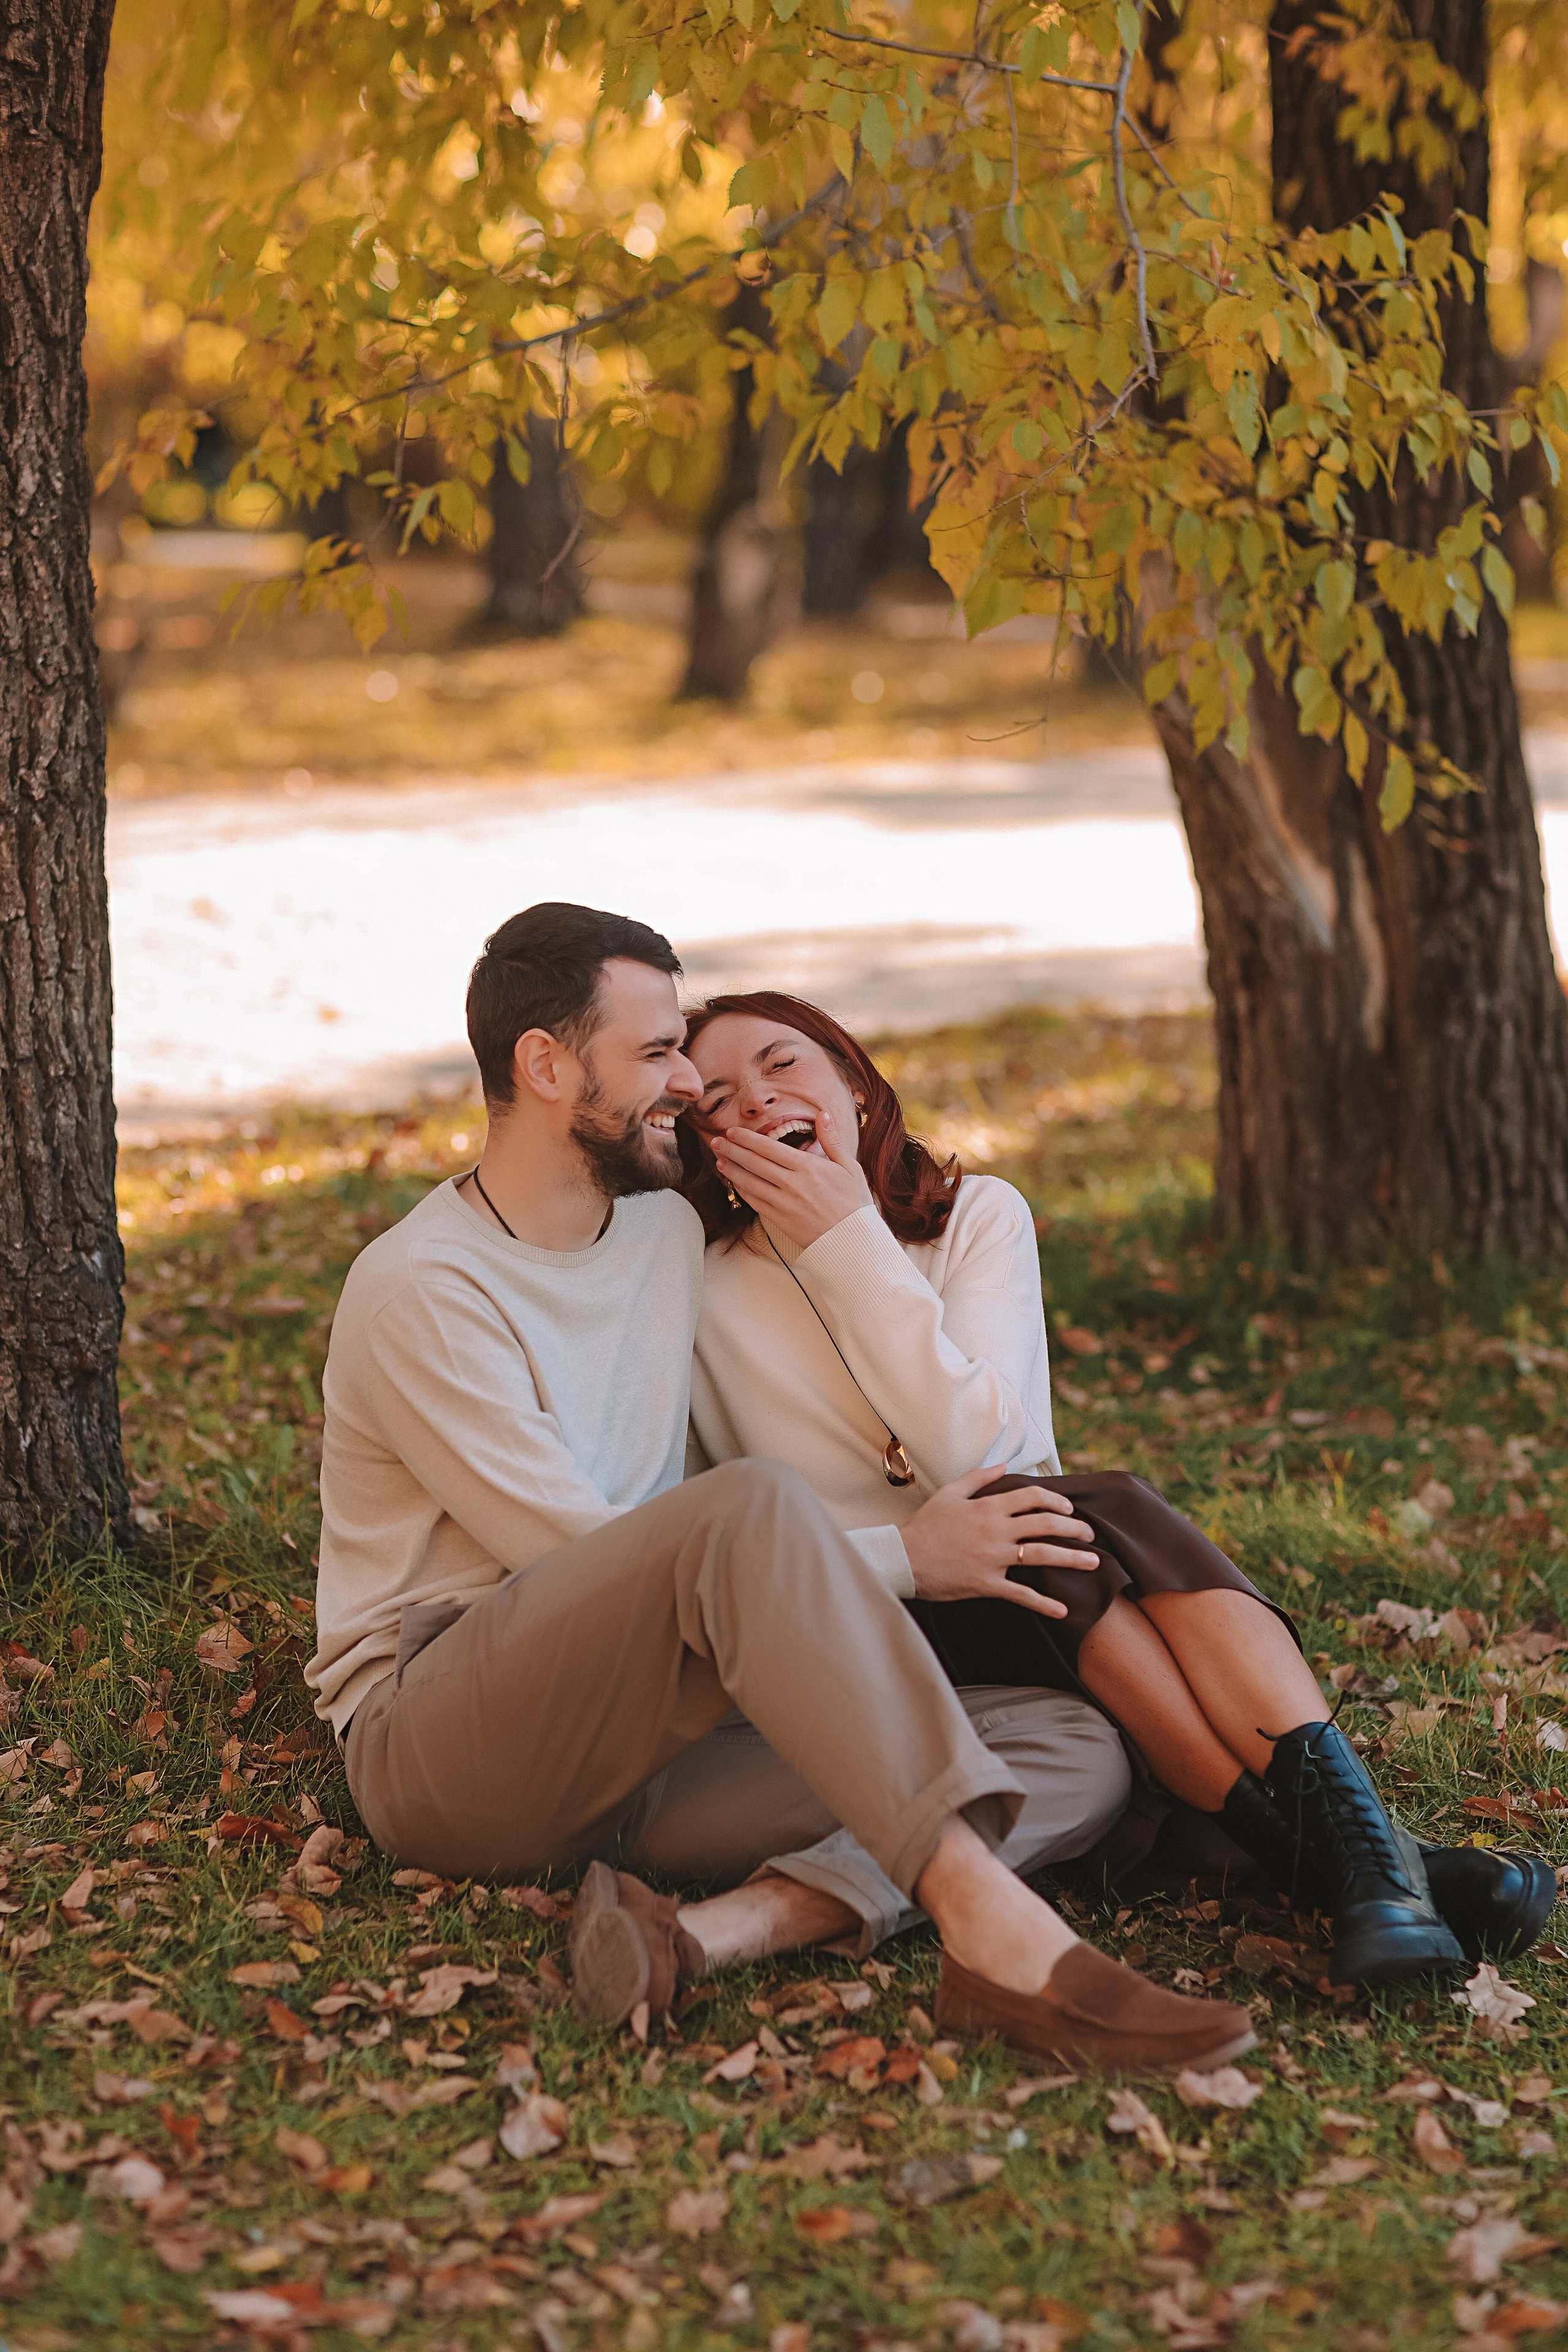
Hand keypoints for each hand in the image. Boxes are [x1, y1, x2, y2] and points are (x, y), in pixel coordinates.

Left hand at [709, 1101, 873, 1249]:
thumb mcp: (850, 1168)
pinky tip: (734, 1182)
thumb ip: (832, 1140)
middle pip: (754, 1162)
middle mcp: (793, 1184)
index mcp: (808, 1167)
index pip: (769, 1148)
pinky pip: (755, 1202)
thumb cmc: (854, 1203)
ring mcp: (784, 1203)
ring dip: (731, 1170)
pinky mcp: (780, 1220)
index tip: (733, 1132)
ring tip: (719, 1159)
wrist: (853, 1240)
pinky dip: (741, 1190)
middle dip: (732, 1150)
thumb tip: (823, 1115)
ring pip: (750, 1182)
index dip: (747, 1139)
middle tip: (716, 1141)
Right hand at [899, 1465, 1099, 1613]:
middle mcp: (996, 1530)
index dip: (1056, 1501)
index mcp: (988, 1507)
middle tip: (1090, 1534)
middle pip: (1045, 1524)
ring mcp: (993, 1558)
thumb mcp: (950, 1493)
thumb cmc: (925, 1526)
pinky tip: (1063, 1611)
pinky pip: (1021, 1594)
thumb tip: (1003, 1465)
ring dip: (1072, 1558)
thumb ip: (978, 1478)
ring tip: (1093, 1562)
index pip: (1032, 1498)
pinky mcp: (987, 1583)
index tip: (1070, 1510)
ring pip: (1041, 1555)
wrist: (903, 1559)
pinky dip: (1044, 1604)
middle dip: (1074, 1528)